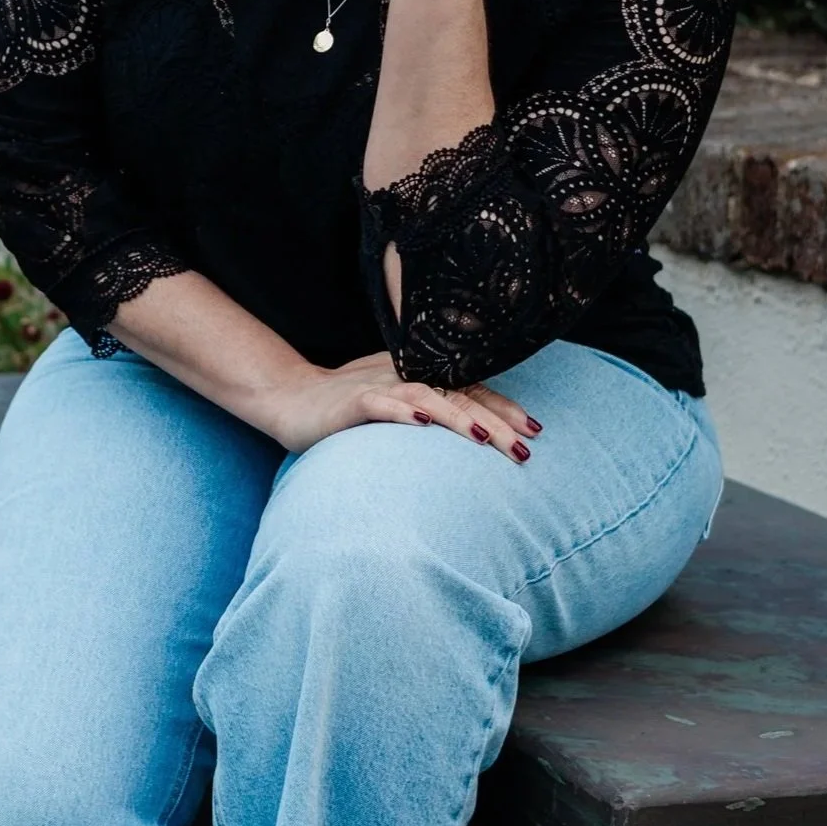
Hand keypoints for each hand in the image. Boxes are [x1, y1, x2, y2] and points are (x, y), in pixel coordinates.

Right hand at [267, 351, 542, 463]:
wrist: (290, 398)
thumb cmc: (348, 406)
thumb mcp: (396, 406)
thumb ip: (430, 411)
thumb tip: (474, 431)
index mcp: (422, 377)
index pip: (473, 390)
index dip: (505, 408)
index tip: (535, 430)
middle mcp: (407, 377)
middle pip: (461, 395)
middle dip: (497, 421)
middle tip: (525, 448)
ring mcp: (381, 387)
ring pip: (429, 397)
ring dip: (459, 416)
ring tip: (485, 438)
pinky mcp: (353, 402)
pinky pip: (381, 404)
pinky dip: (402, 412)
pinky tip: (422, 423)